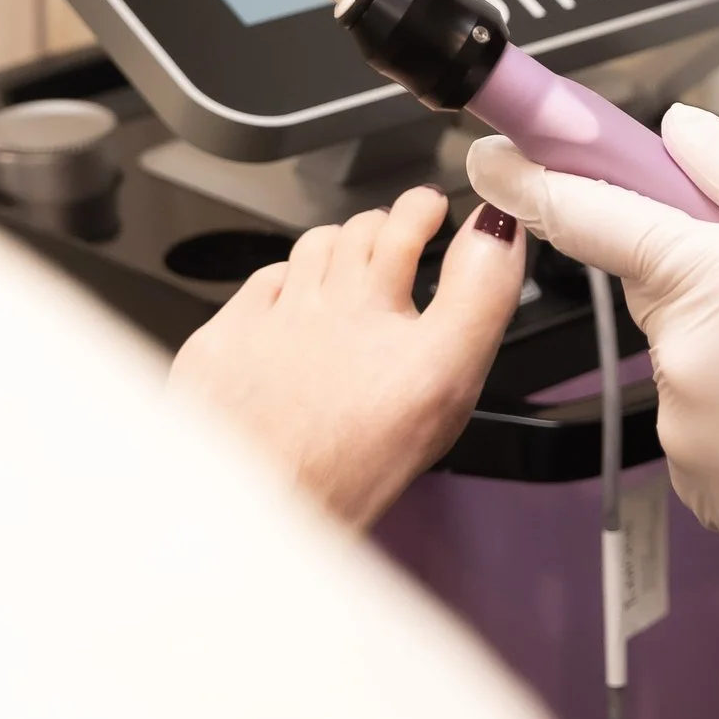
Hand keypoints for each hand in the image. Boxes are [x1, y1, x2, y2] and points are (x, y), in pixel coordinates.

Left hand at [166, 190, 525, 532]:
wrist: (254, 509)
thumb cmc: (348, 467)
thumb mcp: (446, 382)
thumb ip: (479, 297)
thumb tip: (497, 235)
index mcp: (379, 307)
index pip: (408, 229)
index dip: (427, 210)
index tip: (437, 209)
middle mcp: (322, 302)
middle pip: (359, 234)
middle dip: (387, 221)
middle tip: (404, 223)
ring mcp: (267, 319)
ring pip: (309, 251)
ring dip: (337, 244)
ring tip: (350, 251)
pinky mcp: (222, 343)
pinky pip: (257, 286)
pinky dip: (282, 280)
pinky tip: (288, 294)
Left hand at [466, 107, 718, 664]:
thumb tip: (678, 134)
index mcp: (712, 287)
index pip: (589, 216)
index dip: (534, 177)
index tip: (493, 152)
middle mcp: (679, 363)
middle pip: (653, 286)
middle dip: (698, 274)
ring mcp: (681, 434)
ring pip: (679, 354)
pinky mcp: (696, 488)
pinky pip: (695, 418)